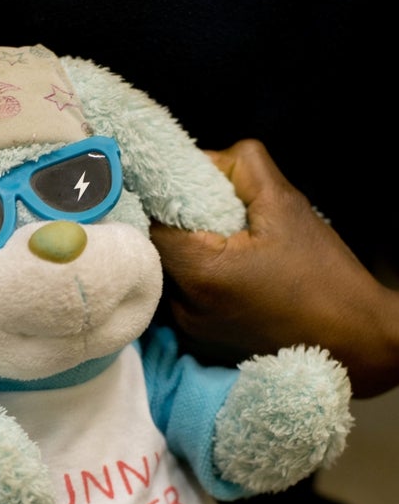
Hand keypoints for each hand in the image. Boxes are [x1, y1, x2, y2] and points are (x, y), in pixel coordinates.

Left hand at [151, 139, 398, 397]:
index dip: (168, 201)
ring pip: (169, 277)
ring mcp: (188, 332)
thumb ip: (241, 167)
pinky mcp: (199, 345)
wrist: (348, 339)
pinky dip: (198, 285)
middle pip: (158, 251)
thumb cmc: (321, 276)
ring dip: (188, 257)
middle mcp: (183, 308)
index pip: (154, 223)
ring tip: (229, 251)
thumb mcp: (285, 205)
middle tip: (215, 219)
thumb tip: (203, 158)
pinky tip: (232, 279)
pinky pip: (183, 302)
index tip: (190, 192)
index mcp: (198, 272)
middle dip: (180, 228)